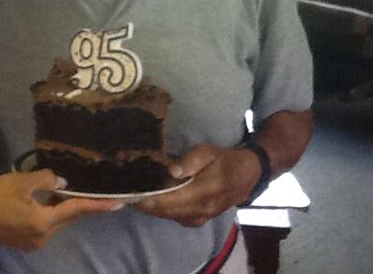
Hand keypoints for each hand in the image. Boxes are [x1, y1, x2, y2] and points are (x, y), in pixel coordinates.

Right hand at [0, 170, 121, 250]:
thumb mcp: (20, 181)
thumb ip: (46, 180)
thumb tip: (63, 184)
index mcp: (43, 221)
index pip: (76, 210)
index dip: (98, 205)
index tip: (119, 204)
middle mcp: (43, 237)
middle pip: (66, 216)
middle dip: (73, 202)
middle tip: (77, 186)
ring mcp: (34, 243)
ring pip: (55, 221)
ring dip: (56, 207)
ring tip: (45, 190)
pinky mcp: (25, 243)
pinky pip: (44, 225)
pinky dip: (45, 213)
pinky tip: (35, 201)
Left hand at [134, 144, 259, 226]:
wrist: (247, 175)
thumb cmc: (225, 159)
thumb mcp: (209, 152)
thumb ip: (191, 161)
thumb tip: (172, 171)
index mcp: (204, 191)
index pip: (171, 200)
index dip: (150, 199)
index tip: (132, 193)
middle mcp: (201, 209)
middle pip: (166, 211)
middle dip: (145, 204)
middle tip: (126, 195)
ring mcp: (200, 217)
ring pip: (169, 216)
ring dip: (151, 208)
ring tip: (134, 197)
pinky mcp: (198, 219)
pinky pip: (176, 217)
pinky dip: (162, 210)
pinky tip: (150, 201)